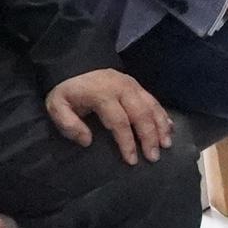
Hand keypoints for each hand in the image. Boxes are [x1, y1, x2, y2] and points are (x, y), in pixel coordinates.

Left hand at [44, 65, 172, 159]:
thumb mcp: (57, 107)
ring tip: (166, 145)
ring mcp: (132, 84)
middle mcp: (121, 87)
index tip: (132, 160)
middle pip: (140, 113)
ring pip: (151, 106)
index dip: (127, 142)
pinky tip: (169, 128)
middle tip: (154, 157)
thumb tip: (87, 140)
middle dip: (149, 137)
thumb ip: (68, 124)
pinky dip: (163, 115)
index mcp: (102, 93)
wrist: (74, 67)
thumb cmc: (68, 93)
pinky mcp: (137, 85)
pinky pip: (154, 100)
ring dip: (160, 126)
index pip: (119, 121)